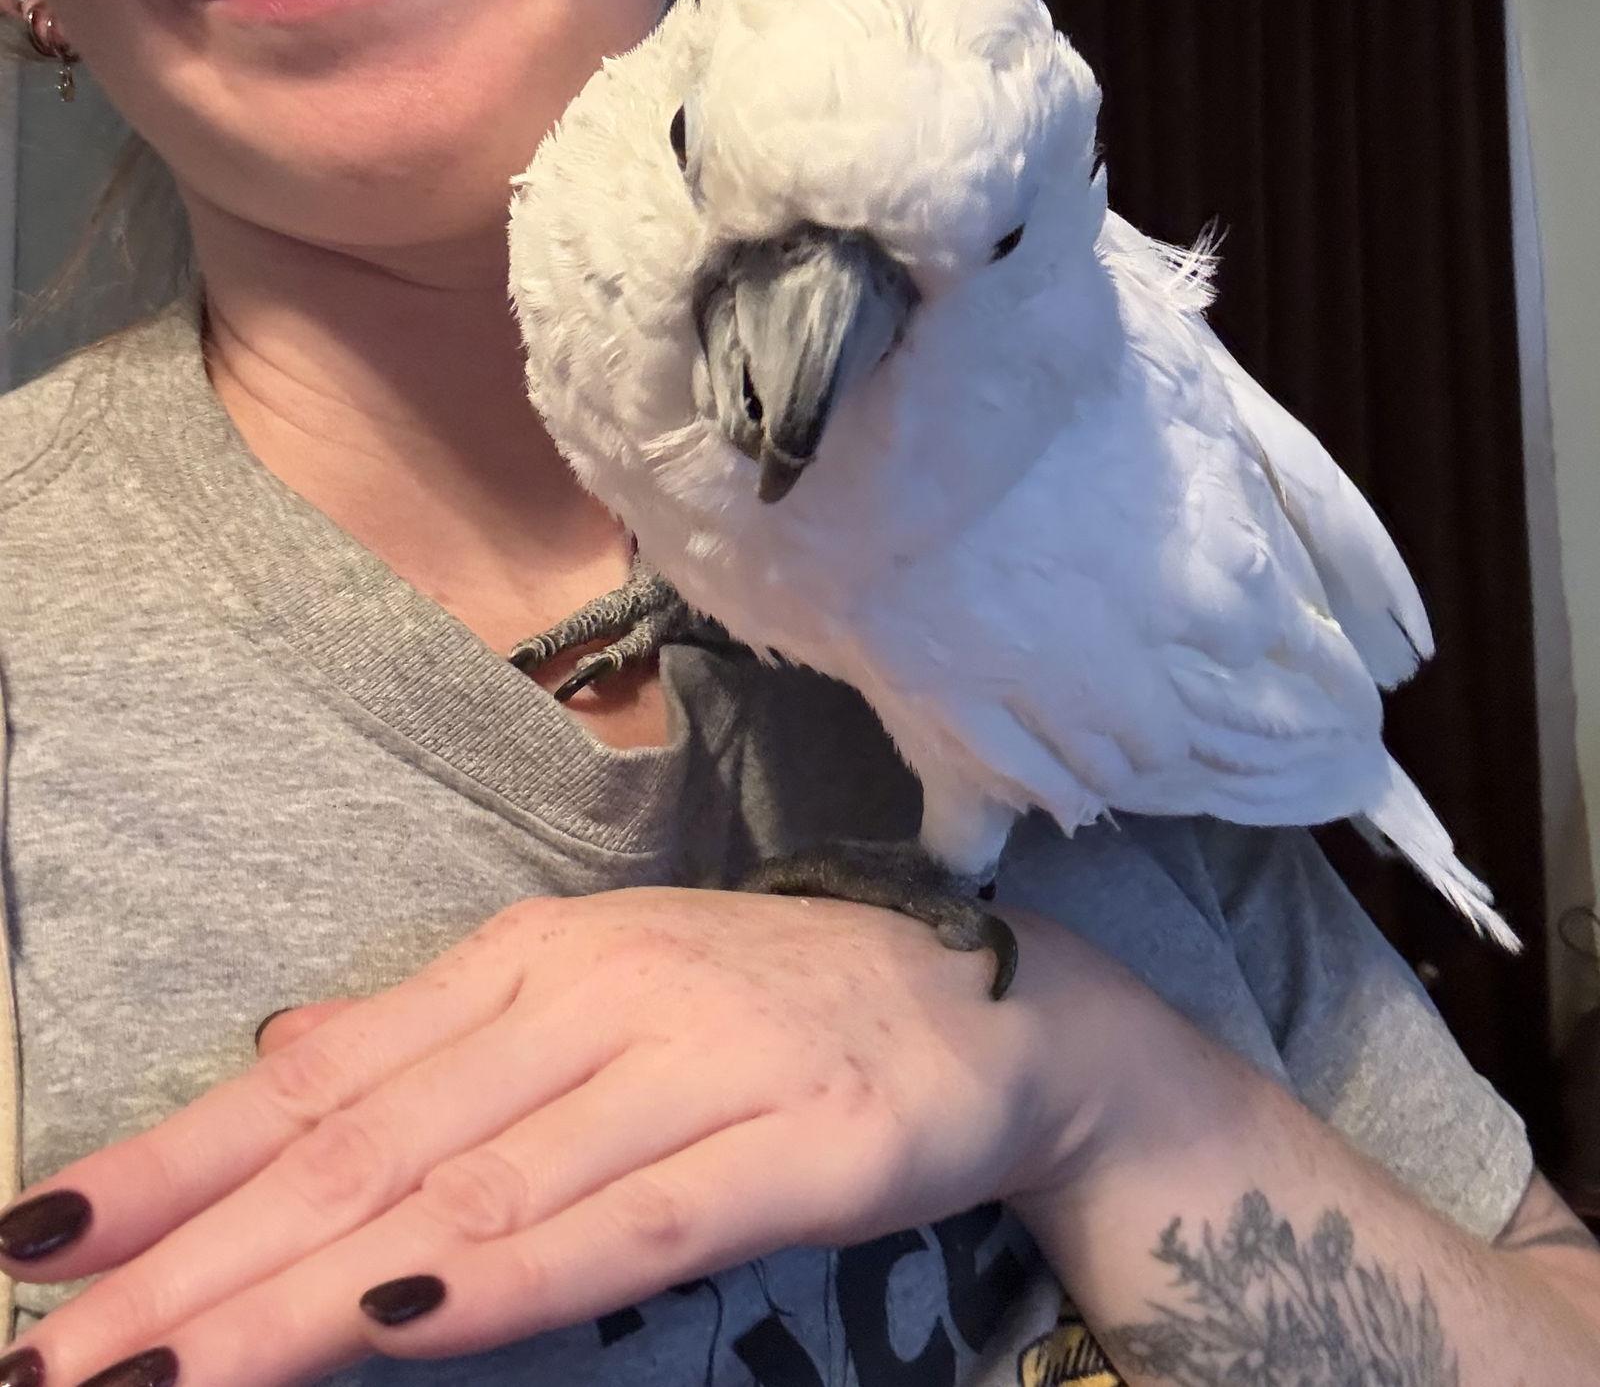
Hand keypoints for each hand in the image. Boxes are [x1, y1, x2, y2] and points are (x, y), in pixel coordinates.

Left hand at [0, 885, 1160, 1386]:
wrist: (986, 1007)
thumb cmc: (762, 1010)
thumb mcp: (589, 995)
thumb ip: (437, 1035)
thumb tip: (277, 1047)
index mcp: (530, 958)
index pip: (322, 1071)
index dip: (174, 1156)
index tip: (33, 1236)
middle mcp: (592, 993)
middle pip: (368, 1139)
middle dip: (197, 1253)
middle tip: (56, 1355)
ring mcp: (694, 1059)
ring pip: (470, 1184)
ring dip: (309, 1288)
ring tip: (169, 1371)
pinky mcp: (791, 1140)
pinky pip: (627, 1219)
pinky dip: (506, 1273)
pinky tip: (400, 1322)